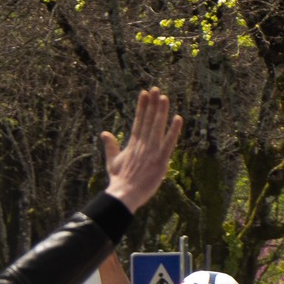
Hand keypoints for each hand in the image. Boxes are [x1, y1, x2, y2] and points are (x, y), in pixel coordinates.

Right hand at [101, 88, 184, 210]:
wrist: (123, 195)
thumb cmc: (118, 181)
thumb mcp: (112, 162)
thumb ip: (111, 146)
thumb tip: (104, 133)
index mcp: (132, 144)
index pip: (138, 121)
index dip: (141, 106)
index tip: (144, 93)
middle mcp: (142, 145)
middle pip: (148, 121)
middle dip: (152, 104)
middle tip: (156, 88)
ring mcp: (152, 152)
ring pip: (158, 128)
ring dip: (161, 112)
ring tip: (164, 97)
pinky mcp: (160, 161)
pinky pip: (169, 143)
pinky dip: (174, 131)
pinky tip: (178, 118)